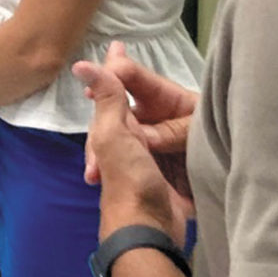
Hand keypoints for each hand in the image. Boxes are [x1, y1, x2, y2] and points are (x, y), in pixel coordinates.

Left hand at [75, 57, 188, 242]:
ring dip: (171, 117)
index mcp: (114, 131)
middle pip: (142, 111)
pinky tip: (196, 133)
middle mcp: (131, 144)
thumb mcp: (114, 134)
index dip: (117, 70)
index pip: (116, 93)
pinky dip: (185, 141)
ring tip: (183, 95)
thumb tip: (80, 63)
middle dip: (142, 92)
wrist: (151, 230)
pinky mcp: (176, 178)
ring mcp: (154, 162)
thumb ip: (108, 98)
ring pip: (163, 129)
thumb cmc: (129, 179)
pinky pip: (181, 152)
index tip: (120, 46)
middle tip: (139, 63)